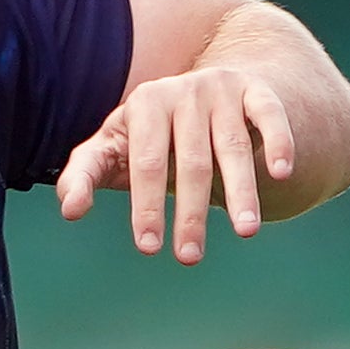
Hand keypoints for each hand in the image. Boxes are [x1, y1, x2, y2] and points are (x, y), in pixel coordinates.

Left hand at [57, 65, 298, 264]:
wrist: (203, 91)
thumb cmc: (151, 136)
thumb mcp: (115, 149)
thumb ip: (85, 174)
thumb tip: (69, 210)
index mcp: (145, 104)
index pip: (146, 163)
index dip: (145, 206)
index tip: (148, 247)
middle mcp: (184, 92)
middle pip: (191, 161)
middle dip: (190, 212)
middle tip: (189, 258)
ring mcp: (222, 91)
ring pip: (233, 147)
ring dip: (241, 191)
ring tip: (245, 232)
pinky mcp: (256, 91)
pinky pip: (270, 114)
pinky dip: (278, 141)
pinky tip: (281, 174)